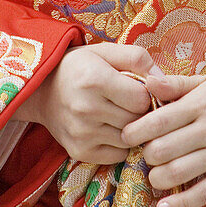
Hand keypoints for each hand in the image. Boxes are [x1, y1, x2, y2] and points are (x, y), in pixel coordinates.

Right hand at [18, 42, 153, 163]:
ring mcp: (82, 134)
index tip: (139, 88)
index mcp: (94, 79)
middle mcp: (86, 109)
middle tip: (131, 101)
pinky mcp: (79, 152)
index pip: (142, 98)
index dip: (146, 93)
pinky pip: (118, 155)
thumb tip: (165, 82)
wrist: (40, 91)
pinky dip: (120, 144)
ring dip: (131, 129)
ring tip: (120, 113)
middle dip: (140, 112)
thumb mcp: (106, 51)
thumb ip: (138, 58)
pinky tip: (110, 128)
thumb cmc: (79, 67)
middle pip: (136, 120)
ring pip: (129, 140)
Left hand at [121, 73, 205, 206]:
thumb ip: (175, 84)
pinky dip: (178, 204)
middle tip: (144, 152)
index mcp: (201, 104)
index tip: (126, 135)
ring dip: (156, 177)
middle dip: (146, 154)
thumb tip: (146, 83)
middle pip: (164, 149)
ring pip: (178, 174)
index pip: (160, 120)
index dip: (136, 131)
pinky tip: (162, 205)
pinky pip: (202, 195)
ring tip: (154, 172)